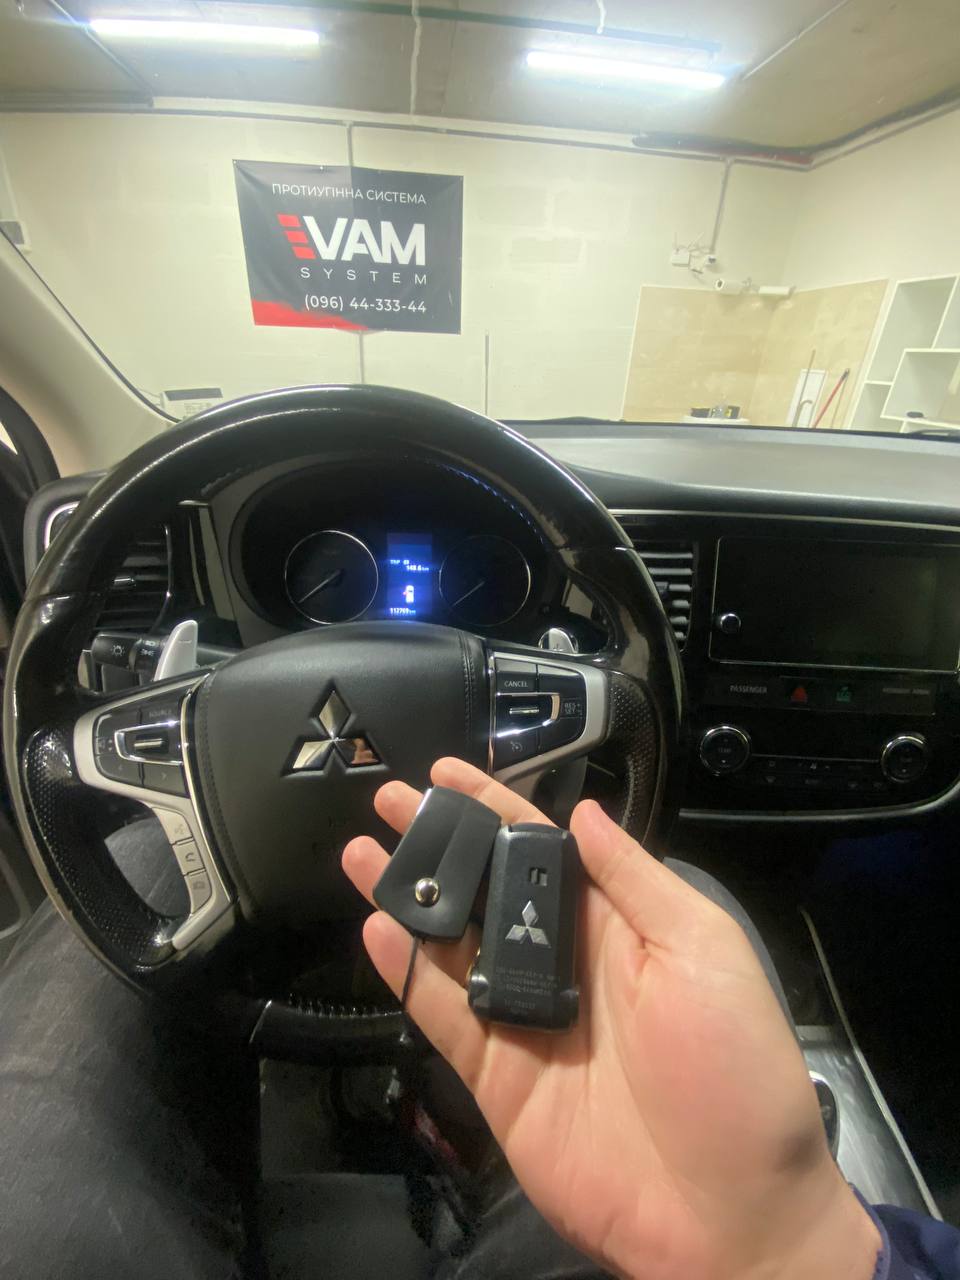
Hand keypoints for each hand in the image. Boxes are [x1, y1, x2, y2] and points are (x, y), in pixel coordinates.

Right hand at [342, 758, 880, 1279]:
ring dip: (409, 897)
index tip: (445, 774)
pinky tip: (376, 930)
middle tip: (386, 802)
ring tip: (361, 853)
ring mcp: (525, 1020)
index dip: (494, 807)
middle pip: (488, 889)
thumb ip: (638, 882)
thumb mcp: (706, 954)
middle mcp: (565, 963)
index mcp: (619, 926)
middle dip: (439, 842)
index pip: (545, 848)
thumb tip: (583, 811)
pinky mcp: (497, 1076)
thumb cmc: (736, 1074)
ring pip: (452, 945)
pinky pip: (443, 1015)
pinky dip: (406, 974)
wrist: (728, 1216)